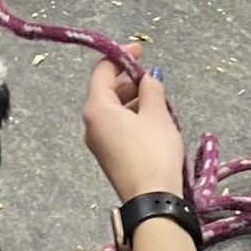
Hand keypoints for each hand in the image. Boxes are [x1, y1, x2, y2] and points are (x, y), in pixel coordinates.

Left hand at [83, 48, 186, 204]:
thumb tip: (148, 75)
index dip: (121, 55)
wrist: (152, 200)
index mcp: (96, 108)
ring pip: (114, 109)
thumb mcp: (156, 114)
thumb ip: (151, 88)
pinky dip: (133, 116)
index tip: (141, 49)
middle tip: (155, 79)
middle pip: (107, 90)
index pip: (102, 70)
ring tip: (160, 100)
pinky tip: (154, 120)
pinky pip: (118, 126)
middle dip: (130, 80)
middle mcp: (91, 123)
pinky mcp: (109, 156)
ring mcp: (98, 141)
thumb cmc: (153, 152)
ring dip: (134, 99)